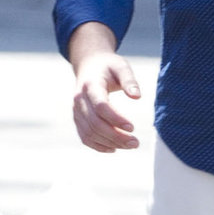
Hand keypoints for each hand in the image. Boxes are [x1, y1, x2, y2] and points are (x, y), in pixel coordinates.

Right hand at [69, 36, 142, 152]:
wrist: (89, 66)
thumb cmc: (109, 67)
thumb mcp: (121, 67)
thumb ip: (129, 81)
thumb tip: (137, 96)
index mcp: (90, 85)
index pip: (101, 106)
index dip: (116, 119)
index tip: (133, 128)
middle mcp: (79, 99)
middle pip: (95, 124)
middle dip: (116, 136)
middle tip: (135, 143)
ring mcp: (76, 111)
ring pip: (90, 133)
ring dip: (110, 143)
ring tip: (130, 145)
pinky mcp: (77, 119)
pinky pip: (85, 137)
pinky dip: (98, 146)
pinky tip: (114, 148)